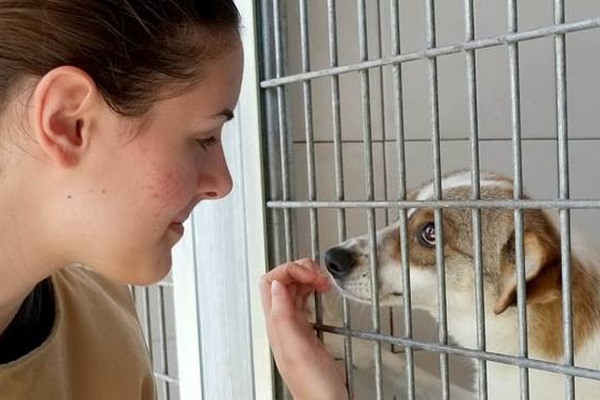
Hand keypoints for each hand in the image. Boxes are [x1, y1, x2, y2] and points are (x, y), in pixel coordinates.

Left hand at [260, 259, 348, 399]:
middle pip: (281, 280)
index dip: (290, 271)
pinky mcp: (306, 330)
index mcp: (277, 324)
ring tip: (323, 281)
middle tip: (320, 277)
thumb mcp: (298, 349)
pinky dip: (313, 289)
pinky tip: (323, 292)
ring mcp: (294, 325)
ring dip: (308, 277)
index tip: (311, 276)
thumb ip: (284, 316)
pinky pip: (304, 300)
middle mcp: (282, 323)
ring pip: (293, 288)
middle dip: (301, 270)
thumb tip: (275, 285)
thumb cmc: (314, 385)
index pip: (270, 281)